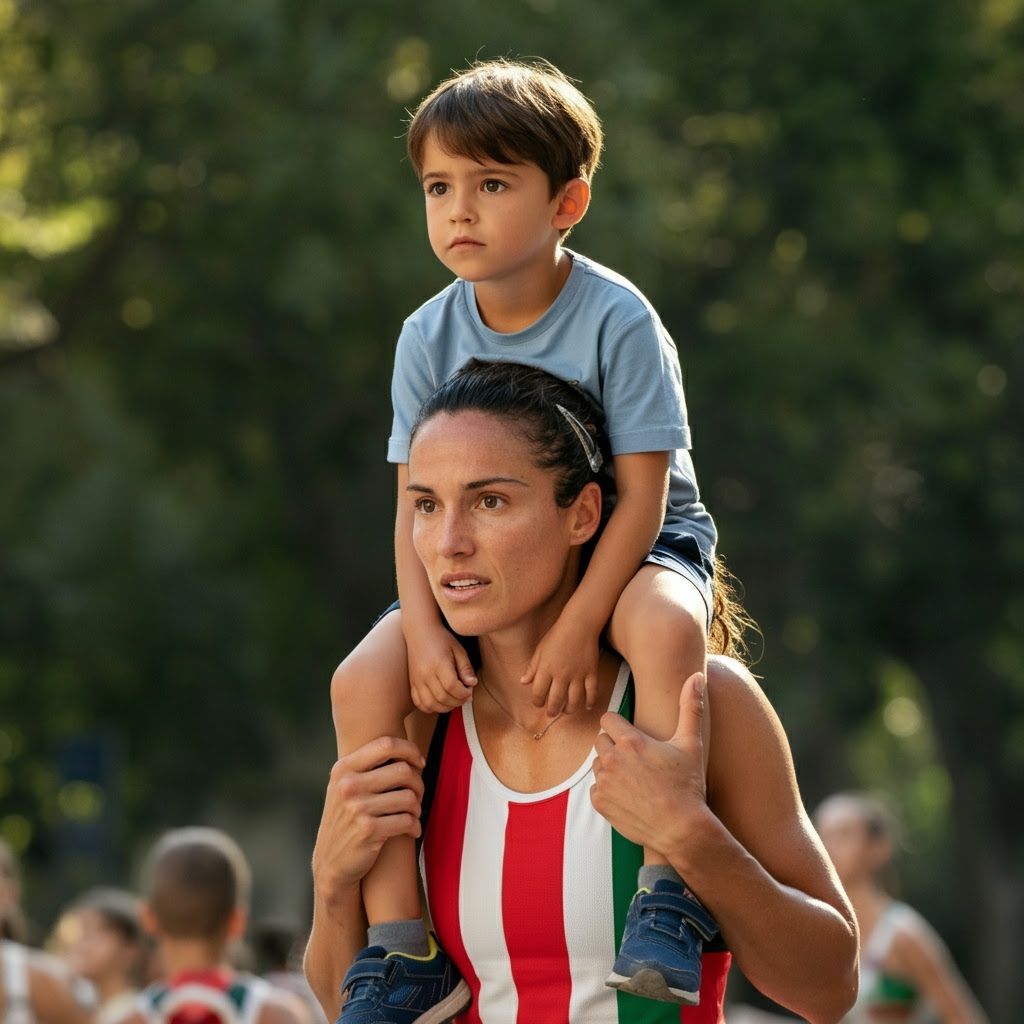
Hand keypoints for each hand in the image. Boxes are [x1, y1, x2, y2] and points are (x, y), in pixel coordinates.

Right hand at [311, 736, 424, 905]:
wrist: (330, 862)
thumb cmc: (346, 818)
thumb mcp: (345, 787)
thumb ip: (368, 767)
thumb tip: (411, 752)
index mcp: (343, 768)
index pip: (386, 744)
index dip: (410, 749)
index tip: (419, 762)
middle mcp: (348, 785)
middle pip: (403, 770)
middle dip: (418, 783)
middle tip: (418, 795)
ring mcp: (357, 808)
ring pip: (408, 797)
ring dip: (417, 807)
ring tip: (414, 813)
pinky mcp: (368, 830)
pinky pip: (407, 821)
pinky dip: (415, 826)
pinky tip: (412, 830)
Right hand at [407, 623, 476, 712]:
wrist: (420, 632)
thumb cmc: (441, 639)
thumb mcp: (458, 649)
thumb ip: (465, 667)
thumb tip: (472, 684)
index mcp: (438, 664)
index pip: (452, 687)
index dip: (463, 693)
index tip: (470, 691)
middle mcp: (425, 673)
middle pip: (442, 697)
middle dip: (457, 701)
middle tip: (465, 697)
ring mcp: (416, 680)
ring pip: (430, 703)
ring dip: (445, 707)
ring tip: (454, 700)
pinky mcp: (412, 683)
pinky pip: (419, 703)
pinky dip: (430, 707)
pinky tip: (440, 702)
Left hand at [520, 612, 600, 714]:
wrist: (579, 624)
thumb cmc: (557, 635)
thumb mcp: (540, 650)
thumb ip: (532, 667)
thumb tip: (523, 682)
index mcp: (546, 668)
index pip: (538, 693)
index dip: (537, 701)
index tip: (538, 703)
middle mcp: (561, 674)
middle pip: (555, 700)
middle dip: (552, 710)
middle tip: (551, 713)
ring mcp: (578, 675)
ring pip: (574, 700)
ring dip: (569, 709)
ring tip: (566, 711)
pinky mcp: (591, 672)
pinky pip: (592, 692)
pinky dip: (590, 701)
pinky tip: (587, 706)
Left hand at [590, 672, 707, 851]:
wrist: (681, 829)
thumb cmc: (688, 785)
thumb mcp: (690, 744)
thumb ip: (690, 707)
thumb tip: (697, 676)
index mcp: (630, 741)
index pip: (607, 719)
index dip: (619, 726)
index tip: (631, 737)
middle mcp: (612, 759)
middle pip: (601, 741)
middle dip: (614, 746)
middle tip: (637, 760)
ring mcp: (604, 781)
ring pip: (598, 764)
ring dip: (610, 768)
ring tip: (635, 779)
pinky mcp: (600, 802)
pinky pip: (596, 788)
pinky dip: (608, 791)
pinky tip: (629, 796)